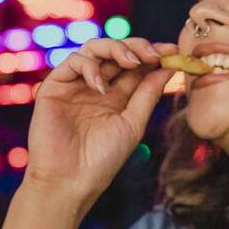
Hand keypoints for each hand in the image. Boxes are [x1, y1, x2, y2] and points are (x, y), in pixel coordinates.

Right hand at [27, 37, 176, 209]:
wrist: (69, 181)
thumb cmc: (102, 159)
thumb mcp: (133, 124)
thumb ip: (148, 94)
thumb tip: (169, 67)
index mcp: (117, 96)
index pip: (136, 66)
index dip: (154, 54)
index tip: (174, 50)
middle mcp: (96, 87)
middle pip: (117, 51)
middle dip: (137, 47)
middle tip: (153, 54)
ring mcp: (75, 85)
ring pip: (94, 49)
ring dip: (116, 49)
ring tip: (131, 63)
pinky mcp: (54, 87)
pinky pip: (72, 62)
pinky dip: (90, 67)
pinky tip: (101, 86)